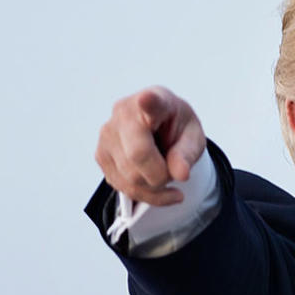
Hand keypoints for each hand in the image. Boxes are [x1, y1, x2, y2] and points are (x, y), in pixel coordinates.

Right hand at [95, 86, 205, 205]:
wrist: (160, 128)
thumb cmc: (177, 127)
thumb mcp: (194, 137)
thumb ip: (188, 153)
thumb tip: (180, 174)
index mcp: (155, 99)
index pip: (150, 102)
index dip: (149, 102)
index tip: (147, 99)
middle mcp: (123, 113)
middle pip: (138, 155)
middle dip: (163, 175)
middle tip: (176, 170)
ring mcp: (107, 135)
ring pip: (130, 177)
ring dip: (156, 188)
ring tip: (168, 175)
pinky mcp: (101, 156)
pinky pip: (123, 187)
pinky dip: (146, 195)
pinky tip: (159, 188)